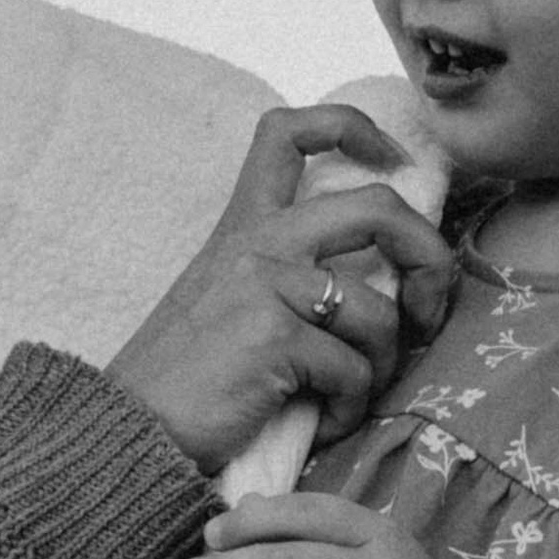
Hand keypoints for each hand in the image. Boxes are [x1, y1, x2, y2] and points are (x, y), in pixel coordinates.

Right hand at [106, 107, 453, 472]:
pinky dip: (352, 408)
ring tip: (350, 397)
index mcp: (243, 225)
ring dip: (383, 367)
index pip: (287, 132)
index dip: (352, 128)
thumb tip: (375, 280)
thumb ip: (283, 272)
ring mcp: (266, 287)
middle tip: (428, 308)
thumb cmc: (184, 378)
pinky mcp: (274, 338)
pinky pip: (354, 372)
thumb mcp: (226, 297)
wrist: (129, 430)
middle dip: (429, 256)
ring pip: (378, 313)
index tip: (390, 159)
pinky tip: (326, 423)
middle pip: (378, 208)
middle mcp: (257, 242)